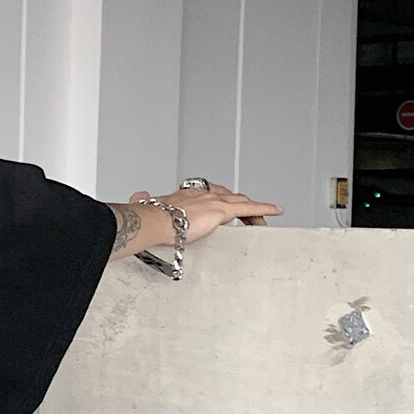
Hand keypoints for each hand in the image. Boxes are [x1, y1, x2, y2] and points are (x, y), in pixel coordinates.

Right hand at [132, 181, 281, 241]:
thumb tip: (137, 195)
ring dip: (253, 210)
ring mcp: (214, 201)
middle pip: (228, 196)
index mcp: (185, 194)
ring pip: (241, 202)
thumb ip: (143, 199)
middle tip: (246, 215)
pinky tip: (276, 211)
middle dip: (239, 204)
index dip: (218, 197)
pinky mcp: (223, 211)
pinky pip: (250, 209)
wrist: (153, 220)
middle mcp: (202, 194)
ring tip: (261, 220)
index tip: (221, 202)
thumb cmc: (149, 218)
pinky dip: (265, 209)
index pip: (208, 193)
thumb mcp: (146, 205)